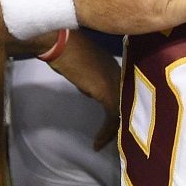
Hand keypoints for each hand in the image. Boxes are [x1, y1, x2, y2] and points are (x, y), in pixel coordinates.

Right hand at [45, 34, 122, 150]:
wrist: (59, 43)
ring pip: (122, 111)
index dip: (119, 110)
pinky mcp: (107, 91)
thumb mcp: (81, 67)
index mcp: (114, 65)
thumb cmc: (65, 50)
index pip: (123, 92)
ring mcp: (115, 81)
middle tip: (109, 139)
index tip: (111, 125)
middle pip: (126, 103)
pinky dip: (106, 132)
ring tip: (103, 143)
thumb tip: (90, 91)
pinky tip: (96, 143)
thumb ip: (90, 79)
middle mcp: (119, 73)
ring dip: (113, 130)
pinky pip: (112, 116)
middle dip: (119, 123)